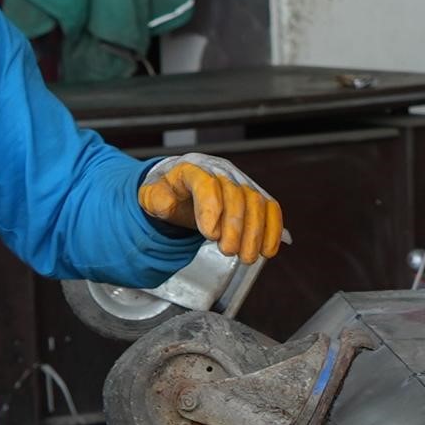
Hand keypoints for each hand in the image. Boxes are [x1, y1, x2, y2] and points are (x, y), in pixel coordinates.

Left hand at [140, 153, 286, 262]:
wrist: (181, 185)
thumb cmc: (168, 191)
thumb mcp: (152, 195)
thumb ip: (156, 199)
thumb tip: (168, 204)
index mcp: (193, 168)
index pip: (207, 184)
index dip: (211, 209)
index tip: (210, 235)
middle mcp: (220, 170)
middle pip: (236, 194)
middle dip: (236, 227)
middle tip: (228, 251)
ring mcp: (240, 181)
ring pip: (257, 202)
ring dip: (256, 233)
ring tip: (246, 257)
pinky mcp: (254, 194)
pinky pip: (270, 208)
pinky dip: (273, 230)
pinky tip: (268, 250)